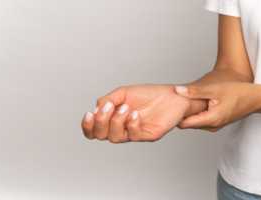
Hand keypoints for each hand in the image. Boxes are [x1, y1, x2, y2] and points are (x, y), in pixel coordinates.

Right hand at [81, 84, 206, 142]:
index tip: (89, 114)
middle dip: (101, 122)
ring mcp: (134, 133)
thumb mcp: (123, 93)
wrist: (172, 96)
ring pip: (115, 138)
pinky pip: (134, 135)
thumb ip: (107, 100)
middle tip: (109, 107)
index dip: (87, 126)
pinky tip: (136, 114)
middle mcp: (122, 128)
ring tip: (125, 107)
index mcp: (114, 119)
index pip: (94, 130)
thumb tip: (95, 109)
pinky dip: (131, 124)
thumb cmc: (149, 95)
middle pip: (100, 135)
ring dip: (116, 121)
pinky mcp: (148, 135)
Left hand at [175, 81, 260, 131]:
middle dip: (181, 112)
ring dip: (189, 111)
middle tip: (176, 98)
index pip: (184, 123)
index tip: (171, 103)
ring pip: (194, 120)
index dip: (175, 114)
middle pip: (187, 123)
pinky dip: (197, 110)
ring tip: (186, 97)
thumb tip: (177, 90)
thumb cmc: (239, 93)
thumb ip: (194, 91)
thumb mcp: (215, 89)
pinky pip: (201, 118)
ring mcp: (214, 125)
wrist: (256, 98)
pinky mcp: (216, 121)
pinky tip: (197, 100)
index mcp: (210, 121)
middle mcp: (211, 127)